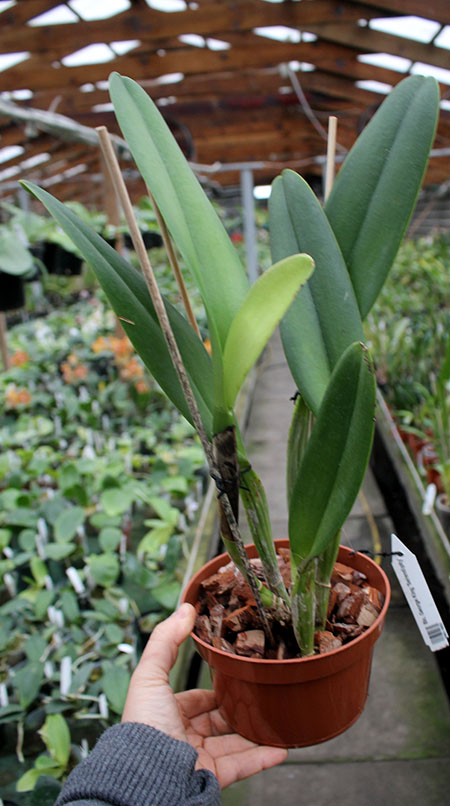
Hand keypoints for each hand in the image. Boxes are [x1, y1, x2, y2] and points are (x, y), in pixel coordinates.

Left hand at [122, 603, 286, 788]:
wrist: (149, 775)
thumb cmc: (144, 727)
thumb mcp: (150, 675)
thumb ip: (166, 641)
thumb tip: (184, 609)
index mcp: (167, 716)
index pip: (196, 700)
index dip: (214, 689)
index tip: (234, 676)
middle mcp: (182, 739)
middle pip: (218, 721)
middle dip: (239, 709)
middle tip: (260, 695)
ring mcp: (198, 760)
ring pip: (234, 744)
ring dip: (256, 733)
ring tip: (275, 718)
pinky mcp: (213, 778)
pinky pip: (243, 767)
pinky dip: (263, 758)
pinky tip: (280, 747)